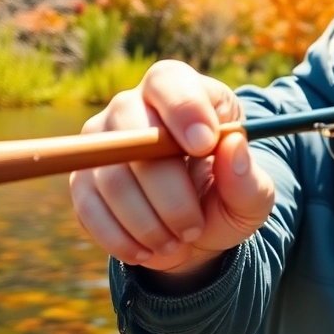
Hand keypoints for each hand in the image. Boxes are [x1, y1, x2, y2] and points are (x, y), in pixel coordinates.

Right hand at [69, 60, 275, 284]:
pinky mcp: (81, 179)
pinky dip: (121, 238)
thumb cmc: (226, 199)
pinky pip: (89, 208)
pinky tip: (148, 251)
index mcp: (183, 93)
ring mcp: (100, 142)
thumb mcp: (252, 196)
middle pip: (135, 136)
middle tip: (194, 227)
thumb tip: (232, 145)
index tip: (204, 145)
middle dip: (168, 192)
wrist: (193, 232)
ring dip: (148, 223)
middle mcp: (133, 107)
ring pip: (111, 178)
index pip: (169, 82)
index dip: (183, 108)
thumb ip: (248, 175)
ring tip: (178, 243)